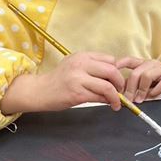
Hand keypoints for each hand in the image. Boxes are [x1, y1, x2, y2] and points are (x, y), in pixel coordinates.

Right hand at [1, 52, 124, 113]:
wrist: (39, 90)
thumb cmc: (59, 79)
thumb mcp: (75, 65)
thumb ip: (93, 66)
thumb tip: (115, 75)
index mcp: (83, 56)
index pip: (110, 60)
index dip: (117, 70)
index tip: (118, 79)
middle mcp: (81, 65)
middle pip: (112, 71)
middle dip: (120, 82)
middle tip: (121, 90)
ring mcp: (78, 79)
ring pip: (107, 86)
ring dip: (116, 96)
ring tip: (116, 101)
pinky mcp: (76, 94)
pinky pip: (99, 97)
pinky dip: (107, 101)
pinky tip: (107, 103)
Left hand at [116, 57, 160, 102]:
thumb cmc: (160, 80)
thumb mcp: (145, 80)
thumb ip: (134, 84)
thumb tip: (119, 94)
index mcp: (143, 64)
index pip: (129, 60)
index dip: (119, 64)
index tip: (111, 72)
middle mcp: (151, 64)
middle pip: (136, 73)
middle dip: (130, 88)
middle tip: (127, 99)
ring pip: (147, 76)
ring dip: (141, 90)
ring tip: (140, 100)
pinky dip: (156, 91)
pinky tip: (153, 96)